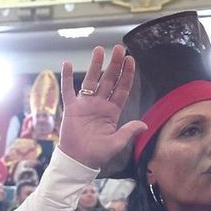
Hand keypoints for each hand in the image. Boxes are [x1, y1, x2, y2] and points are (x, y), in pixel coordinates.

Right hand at [60, 47, 147, 168]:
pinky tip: (67, 63)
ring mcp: (85, 104)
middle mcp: (99, 104)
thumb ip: (128, 131)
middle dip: (114, 64)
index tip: (130, 60)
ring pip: (91, 80)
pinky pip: (68, 90)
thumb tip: (144, 125)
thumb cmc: (97, 154)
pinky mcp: (71, 108)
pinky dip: (67, 77)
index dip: (126, 74)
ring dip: (95, 65)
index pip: (121, 89)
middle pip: (108, 80)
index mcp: (112, 111)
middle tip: (119, 49)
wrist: (78, 161)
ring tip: (99, 50)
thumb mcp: (116, 143)